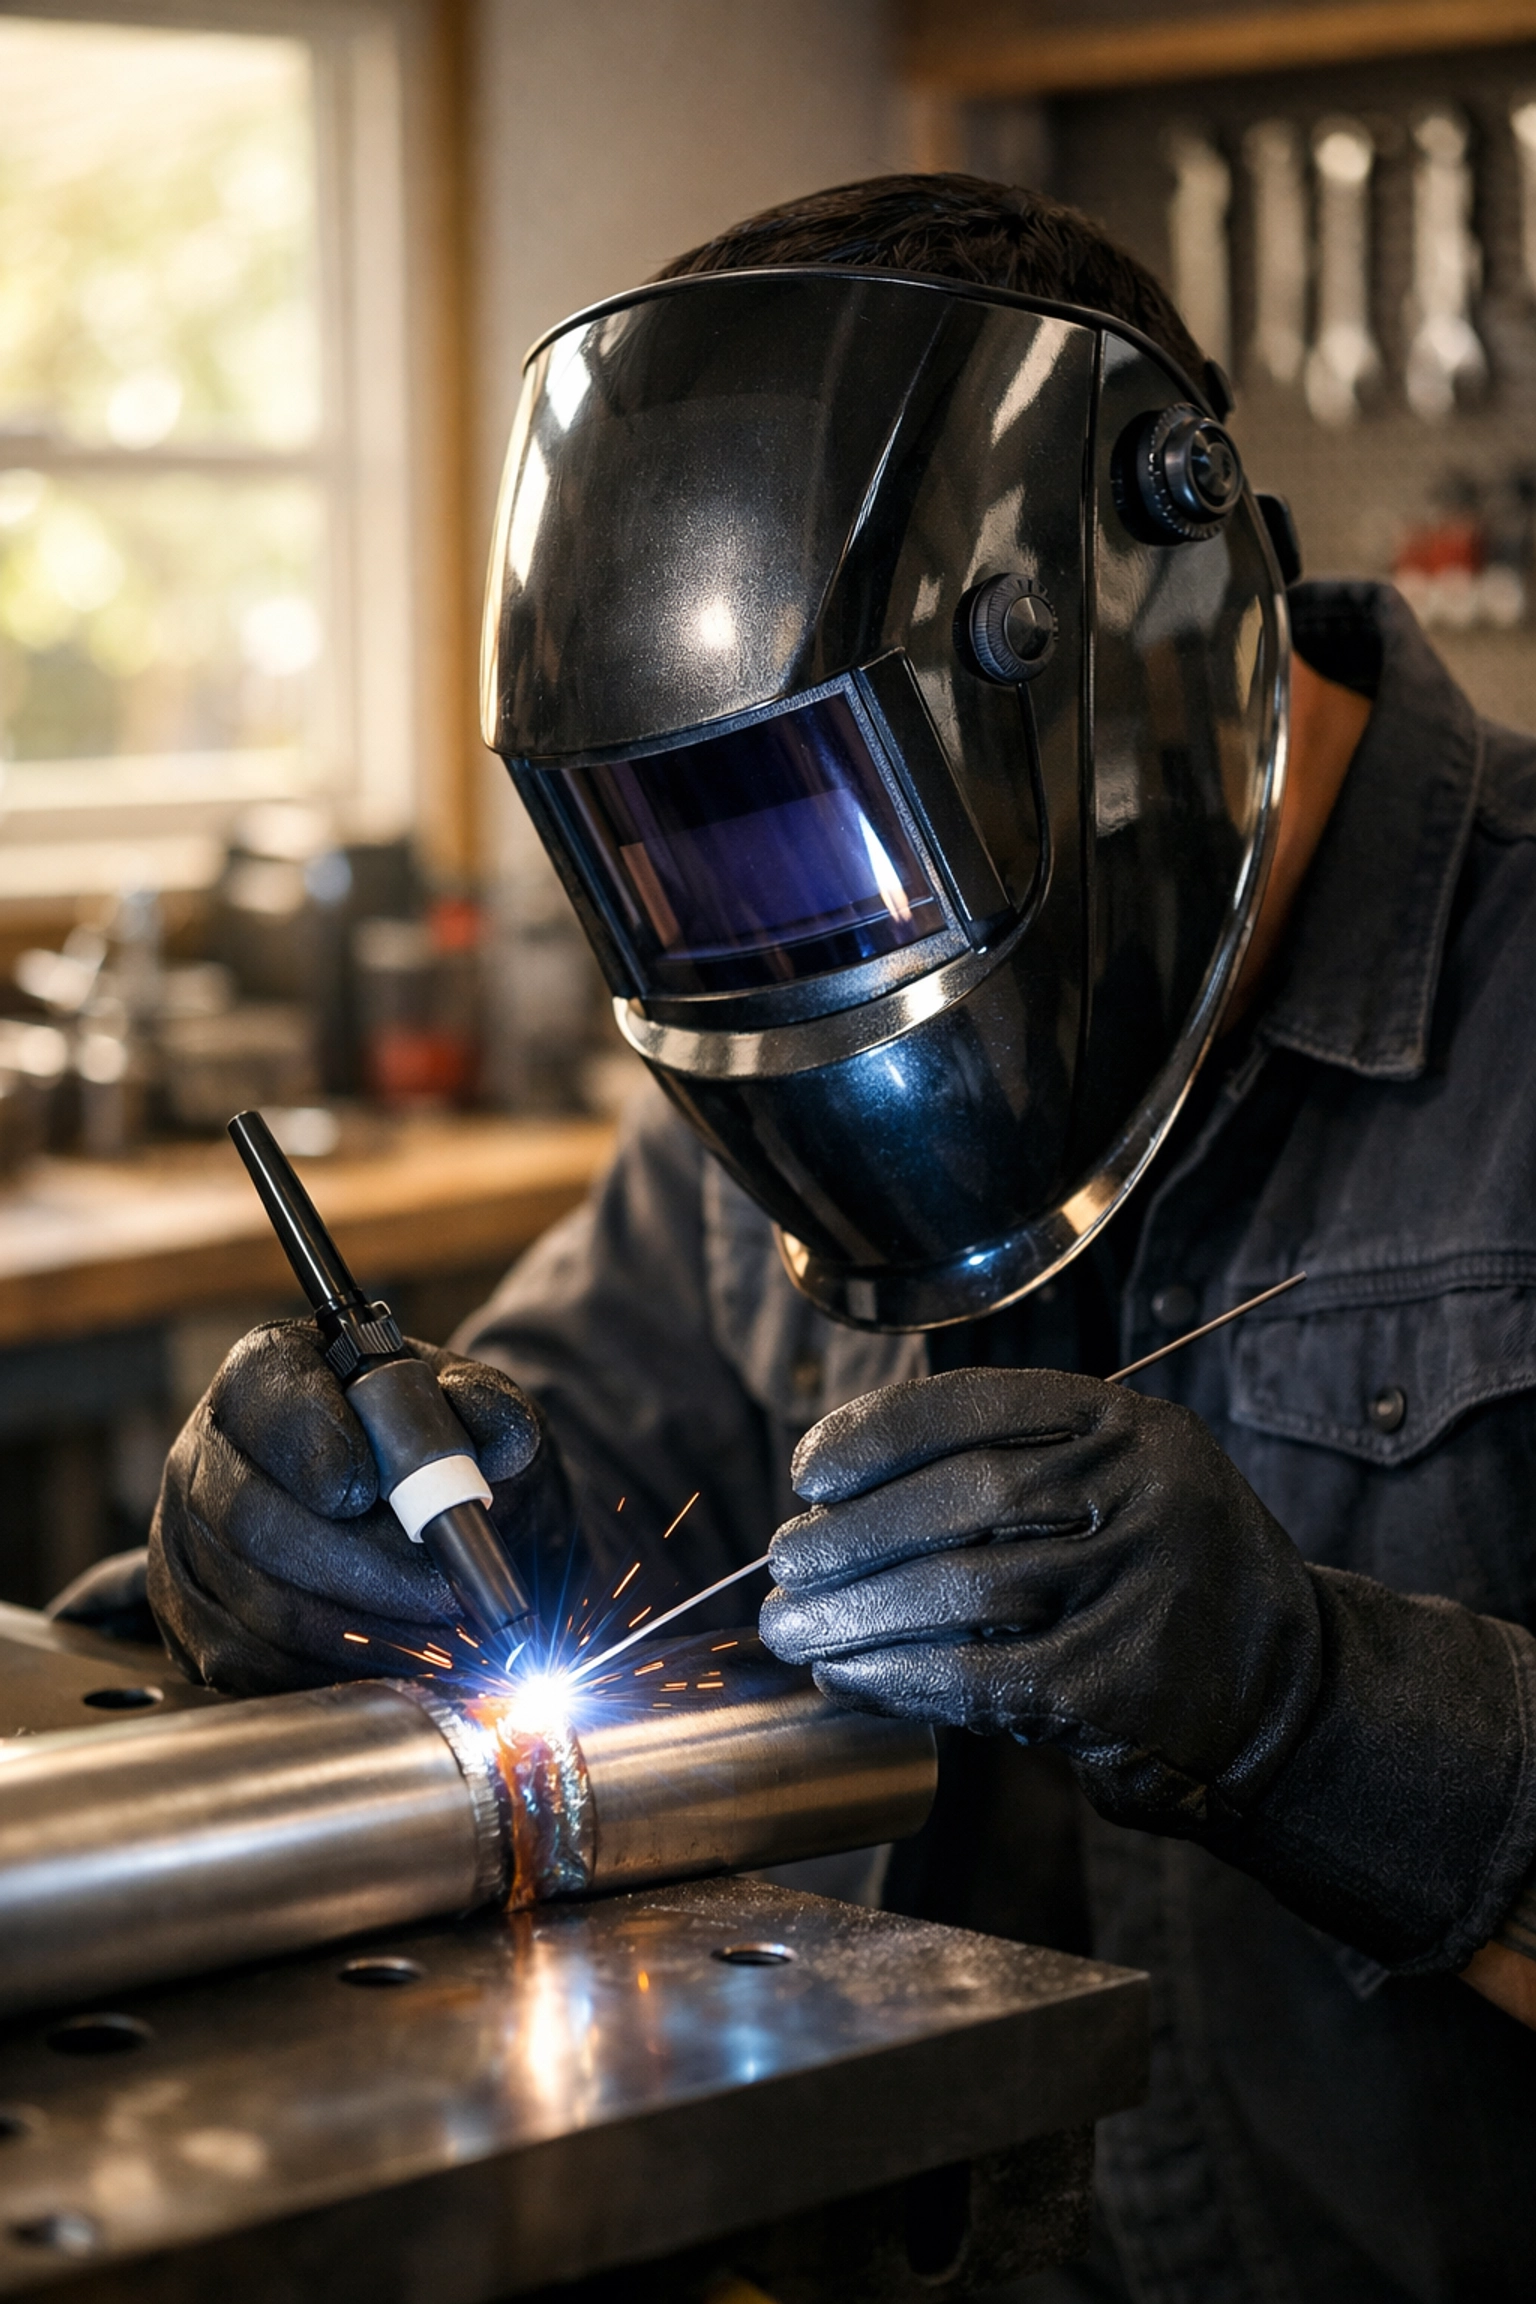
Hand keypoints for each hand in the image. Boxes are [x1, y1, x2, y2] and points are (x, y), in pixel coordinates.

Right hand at [149, 1320, 570, 1694]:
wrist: (423, 1513)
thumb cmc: (442, 1450)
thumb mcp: (476, 1413)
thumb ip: (490, 1410)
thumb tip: (498, 1434)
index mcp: (272, 1372)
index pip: (268, 1399)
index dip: (318, 1446)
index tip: (375, 1490)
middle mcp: (209, 1450)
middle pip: (254, 1519)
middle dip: (362, 1569)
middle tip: (443, 1595)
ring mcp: (189, 1539)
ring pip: (259, 1603)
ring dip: (362, 1633)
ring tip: (443, 1638)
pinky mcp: (195, 1619)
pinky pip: (252, 1664)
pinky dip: (333, 1675)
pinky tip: (398, 1666)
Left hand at [761, 1367, 1323, 1834]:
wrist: (1283, 1693)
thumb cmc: (1162, 1578)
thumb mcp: (1119, 1484)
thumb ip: (1010, 1469)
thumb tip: (836, 1498)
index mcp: (1130, 1427)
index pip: (977, 1404)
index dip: (876, 1432)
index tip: (809, 1469)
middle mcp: (1143, 1493)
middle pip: (958, 1497)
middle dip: (849, 1533)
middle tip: (781, 1562)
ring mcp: (1137, 1589)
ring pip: (957, 1588)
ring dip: (851, 1612)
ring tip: (790, 1626)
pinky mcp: (1117, 1687)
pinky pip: (975, 1675)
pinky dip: (893, 1676)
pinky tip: (846, 1674)